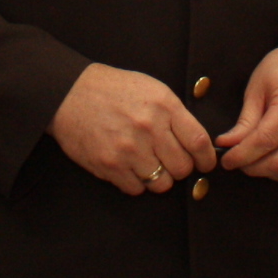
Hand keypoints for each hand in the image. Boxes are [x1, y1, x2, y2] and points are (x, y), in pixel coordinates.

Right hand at [49, 64, 216, 194]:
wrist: (70, 93)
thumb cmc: (114, 90)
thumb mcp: (151, 89)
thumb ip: (175, 115)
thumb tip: (198, 144)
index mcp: (163, 106)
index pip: (198, 142)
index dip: (207, 159)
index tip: (206, 164)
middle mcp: (148, 128)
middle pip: (182, 167)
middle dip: (180, 168)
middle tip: (171, 162)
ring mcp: (129, 149)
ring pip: (161, 183)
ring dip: (159, 178)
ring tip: (148, 163)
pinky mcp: (110, 166)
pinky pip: (136, 189)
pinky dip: (136, 182)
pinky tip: (129, 166)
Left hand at [214, 46, 277, 183]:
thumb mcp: (257, 88)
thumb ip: (244, 121)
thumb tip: (226, 145)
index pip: (265, 140)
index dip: (242, 155)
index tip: (227, 160)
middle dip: (252, 167)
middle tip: (238, 160)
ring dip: (269, 173)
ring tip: (255, 161)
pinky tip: (273, 161)